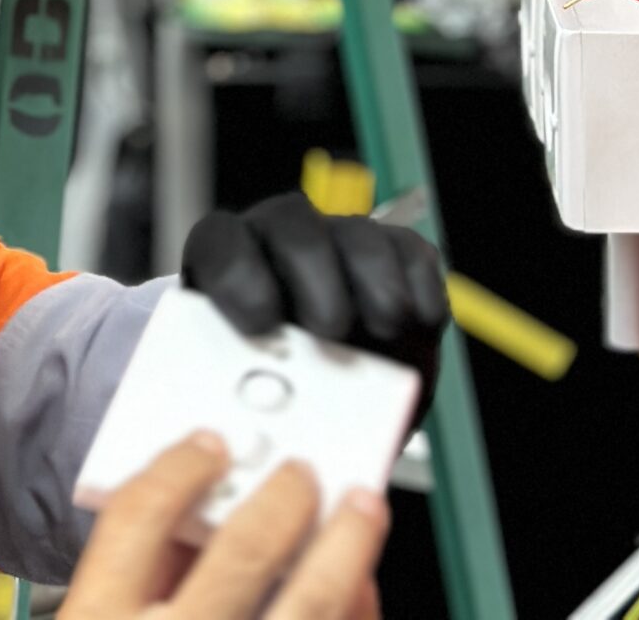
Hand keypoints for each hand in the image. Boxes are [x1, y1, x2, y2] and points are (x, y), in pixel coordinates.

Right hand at [65, 434, 388, 619]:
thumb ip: (127, 585)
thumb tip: (186, 522)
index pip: (139, 518)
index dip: (178, 466)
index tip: (206, 442)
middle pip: (244, 550)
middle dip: (284, 496)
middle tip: (300, 467)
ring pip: (311, 605)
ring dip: (346, 546)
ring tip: (362, 506)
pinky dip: (353, 610)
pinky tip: (359, 588)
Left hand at [181, 191, 447, 408]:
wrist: (333, 406)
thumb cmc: (278, 401)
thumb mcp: (252, 398)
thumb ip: (245, 392)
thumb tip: (249, 414)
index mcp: (228, 267)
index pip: (220, 242)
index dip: (236, 273)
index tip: (260, 322)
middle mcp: (283, 242)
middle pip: (294, 226)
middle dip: (314, 275)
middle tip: (330, 328)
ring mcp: (342, 242)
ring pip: (357, 232)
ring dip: (373, 278)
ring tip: (384, 326)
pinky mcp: (396, 256)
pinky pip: (409, 250)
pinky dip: (417, 284)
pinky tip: (418, 321)